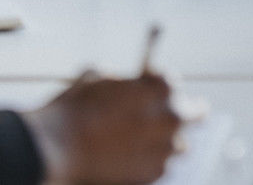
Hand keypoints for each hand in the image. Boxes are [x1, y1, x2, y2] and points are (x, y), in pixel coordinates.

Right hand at [27, 73, 179, 184]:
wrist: (58, 146)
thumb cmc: (74, 108)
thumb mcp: (97, 77)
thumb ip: (124, 82)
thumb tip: (132, 88)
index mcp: (158, 89)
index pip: (171, 81)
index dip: (157, 81)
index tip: (150, 84)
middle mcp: (170, 119)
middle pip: (194, 113)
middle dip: (187, 109)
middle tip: (178, 110)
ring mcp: (164, 149)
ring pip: (179, 143)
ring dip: (166, 138)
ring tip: (143, 136)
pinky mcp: (154, 173)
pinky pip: (161, 163)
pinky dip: (150, 158)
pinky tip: (128, 153)